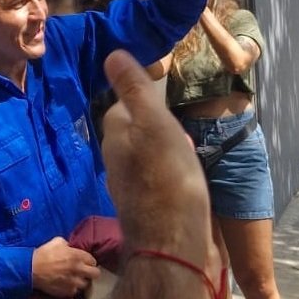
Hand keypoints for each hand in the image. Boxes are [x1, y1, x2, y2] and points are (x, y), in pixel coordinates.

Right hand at [32, 237, 99, 297]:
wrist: (31, 269)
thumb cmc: (44, 253)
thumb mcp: (57, 241)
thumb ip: (68, 244)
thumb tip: (71, 247)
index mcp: (78, 256)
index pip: (93, 260)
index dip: (89, 261)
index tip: (84, 262)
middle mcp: (79, 270)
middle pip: (96, 274)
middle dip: (91, 272)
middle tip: (84, 271)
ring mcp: (74, 283)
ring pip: (86, 284)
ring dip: (82, 281)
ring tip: (75, 279)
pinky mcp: (67, 292)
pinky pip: (75, 291)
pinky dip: (73, 288)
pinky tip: (67, 284)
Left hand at [101, 50, 217, 281]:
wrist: (174, 245)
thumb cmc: (168, 179)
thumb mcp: (154, 123)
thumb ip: (135, 90)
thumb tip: (112, 54)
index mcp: (114, 134)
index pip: (126, 104)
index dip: (151, 106)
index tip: (168, 115)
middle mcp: (114, 158)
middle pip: (139, 129)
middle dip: (161, 130)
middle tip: (181, 142)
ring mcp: (127, 184)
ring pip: (149, 154)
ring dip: (168, 154)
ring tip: (187, 163)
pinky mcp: (144, 205)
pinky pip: (158, 178)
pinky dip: (172, 176)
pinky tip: (187, 186)